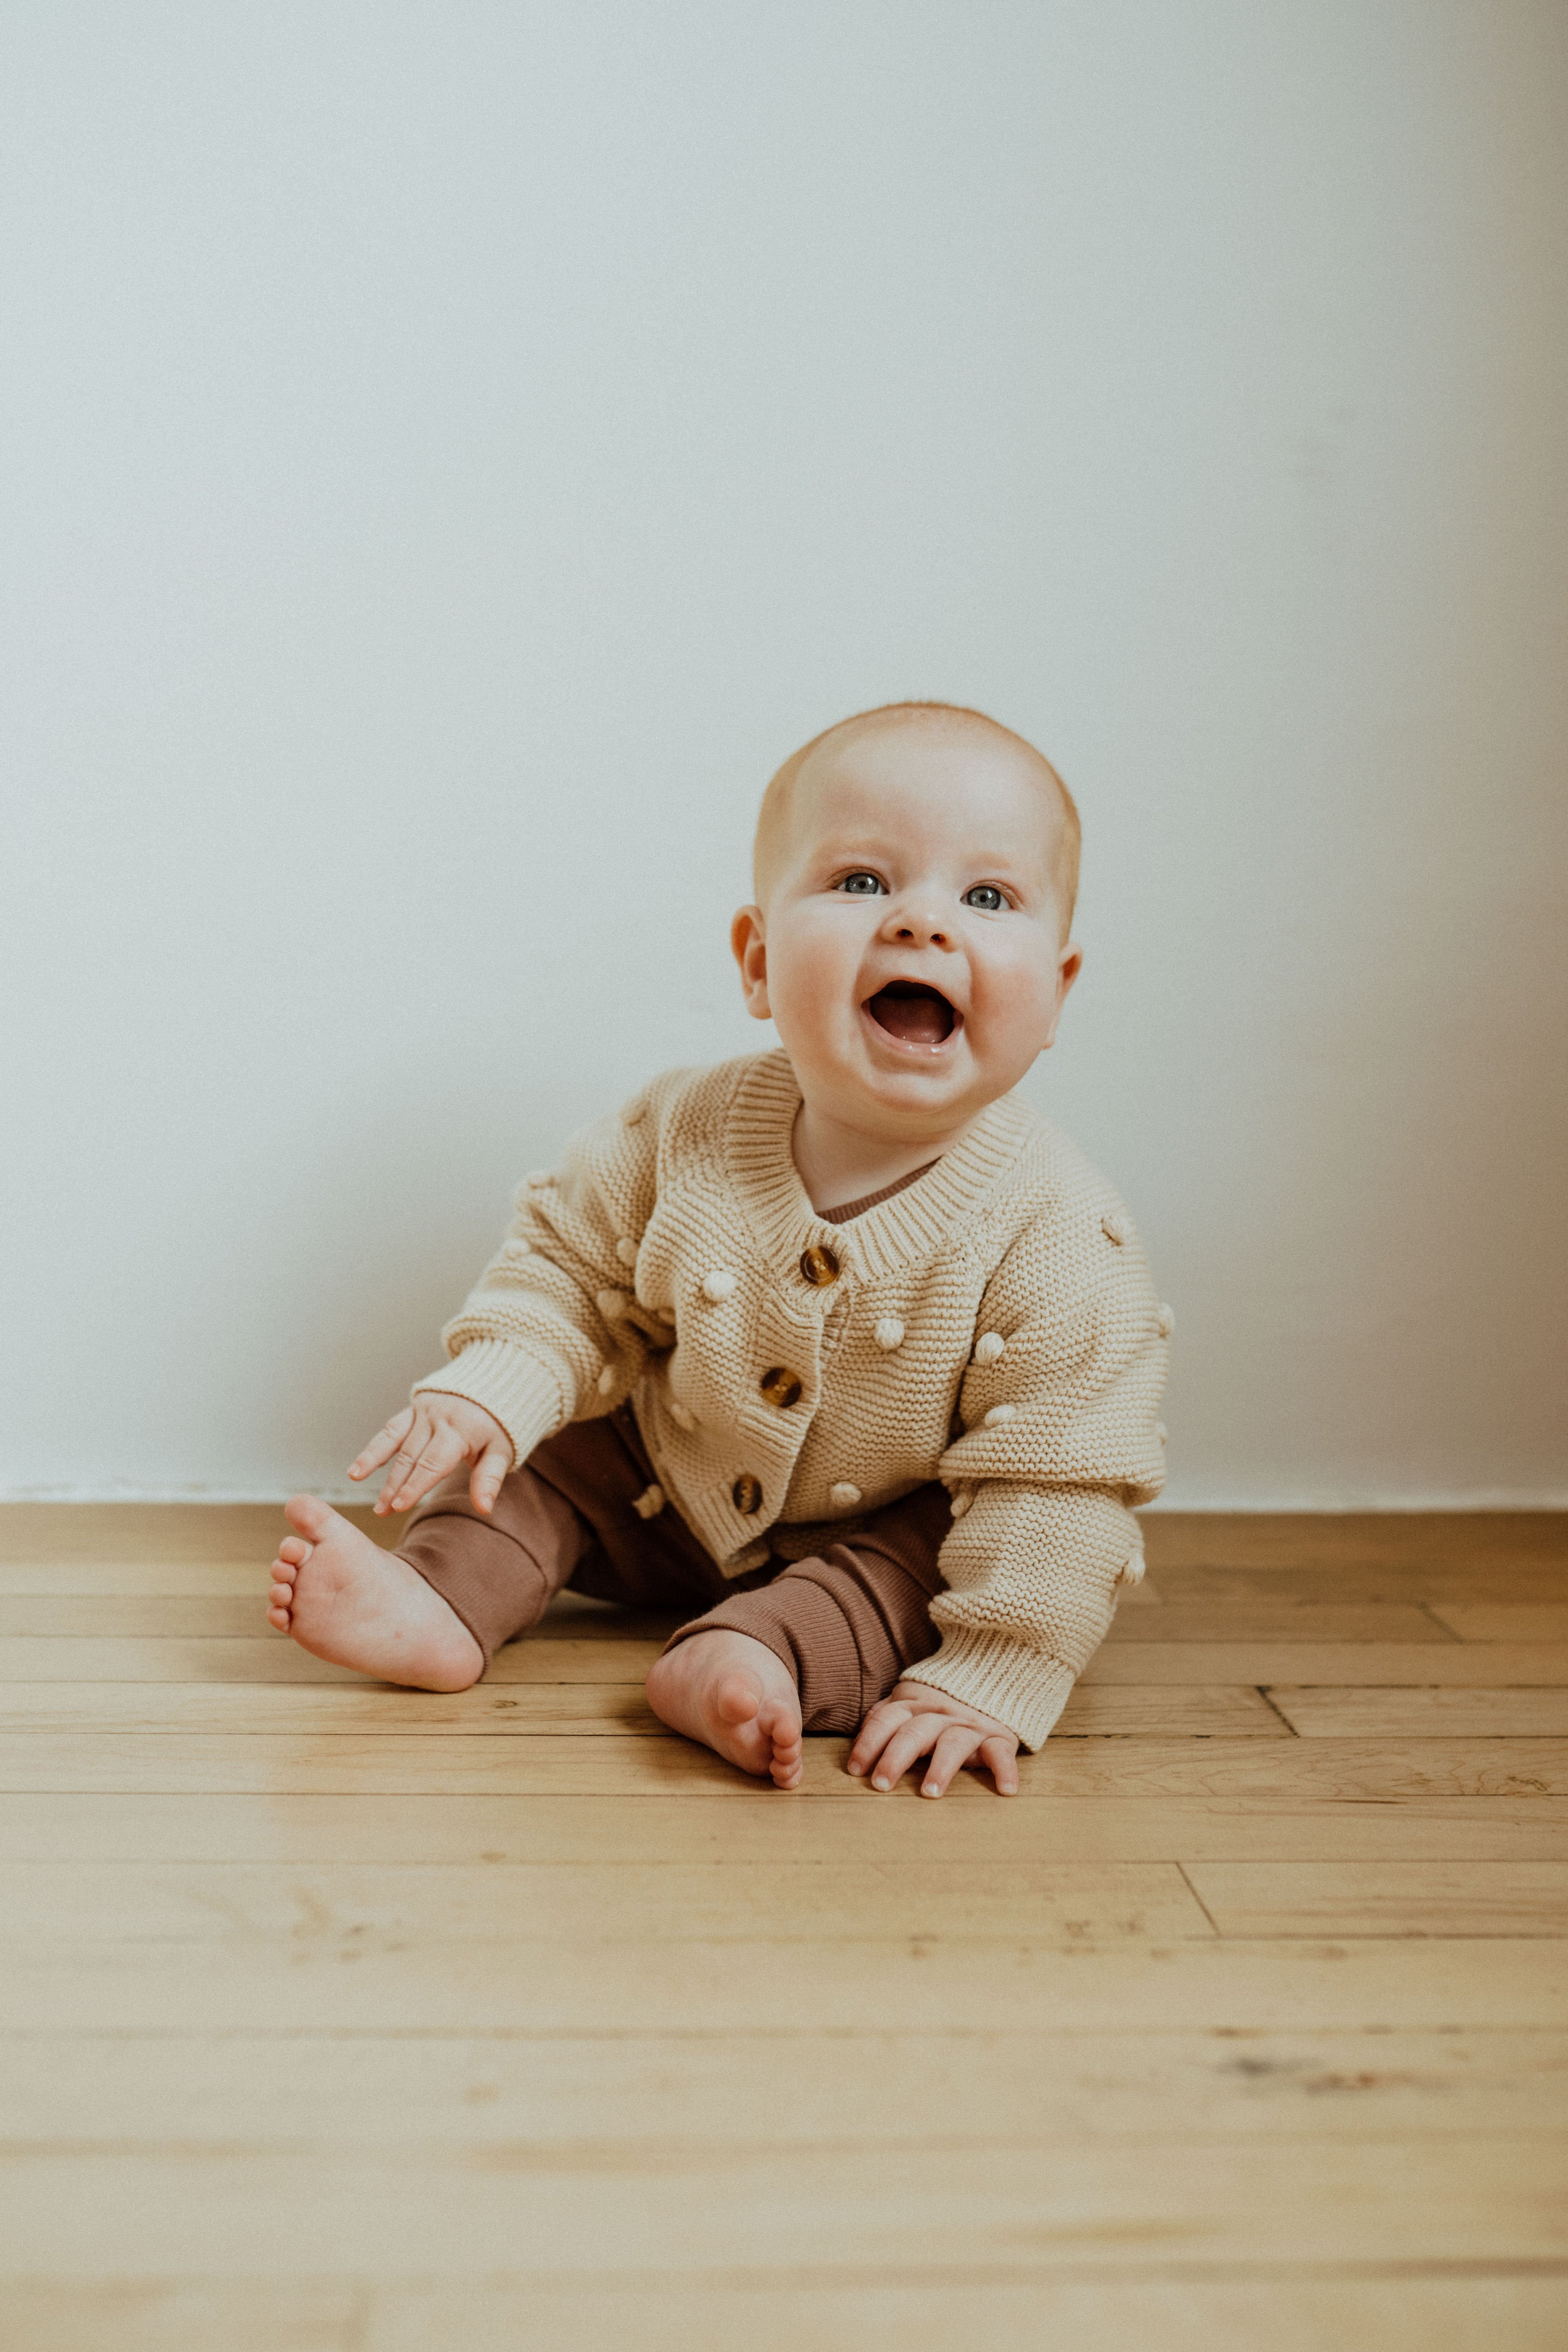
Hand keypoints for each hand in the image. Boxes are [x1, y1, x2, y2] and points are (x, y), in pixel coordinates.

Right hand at [348, 1395, 512, 1516]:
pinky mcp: (414, 1408)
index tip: (399, 1506)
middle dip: (394, 1485)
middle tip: (381, 1511)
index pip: (433, 1463)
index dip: (415, 1485)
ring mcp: (423, 1411)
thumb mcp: (502, 1451)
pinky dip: (375, 1446)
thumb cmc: (499, 1424)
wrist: (494, 1382)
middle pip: (411, 1456)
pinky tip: (360, 1466)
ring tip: (356, 1481)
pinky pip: (391, 1428)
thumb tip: (484, 1508)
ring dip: (374, 1463)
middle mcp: (438, 1418)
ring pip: (395, 1441)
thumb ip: (489, 1479)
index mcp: (460, 1430)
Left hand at [846, 1681, 1020, 1797]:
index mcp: (913, 1705)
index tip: (855, 1770)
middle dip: (895, 1757)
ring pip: (953, 1743)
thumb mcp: (908, 1704)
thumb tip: (858, 1739)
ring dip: (941, 1767)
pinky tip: (1006, 1790)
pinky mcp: (998, 1738)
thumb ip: (884, 1718)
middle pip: (914, 1732)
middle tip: (881, 1784)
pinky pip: (1002, 1752)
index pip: (886, 1720)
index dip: (868, 1743)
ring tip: (929, 1793)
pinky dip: (1005, 1770)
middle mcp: (939, 1714)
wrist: (990, 1680)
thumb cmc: (937, 1707)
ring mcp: (969, 1726)